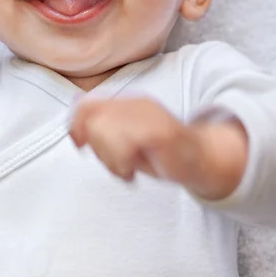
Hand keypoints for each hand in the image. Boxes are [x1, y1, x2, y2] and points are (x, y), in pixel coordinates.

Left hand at [69, 97, 247, 200]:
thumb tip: (75, 127)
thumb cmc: (159, 153)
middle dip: (98, 150)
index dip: (76, 126)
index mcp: (125, 105)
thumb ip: (101, 132)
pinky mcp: (161, 130)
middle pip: (93, 122)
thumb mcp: (124, 141)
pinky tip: (132, 172)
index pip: (86, 106)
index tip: (82, 146)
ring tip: (125, 168)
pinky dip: (123, 163)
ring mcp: (149, 115)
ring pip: (106, 131)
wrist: (200, 160)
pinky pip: (127, 143)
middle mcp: (135, 104)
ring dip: (111, 159)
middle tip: (115, 164)